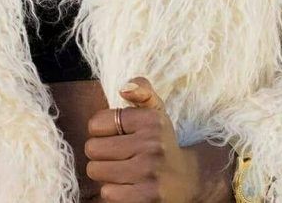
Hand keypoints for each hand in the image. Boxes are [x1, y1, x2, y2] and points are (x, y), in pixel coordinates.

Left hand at [84, 77, 200, 202]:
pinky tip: (129, 186)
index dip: (101, 130)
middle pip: (92, 148)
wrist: (189, 180)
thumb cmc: (161, 142)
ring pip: (96, 172)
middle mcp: (152, 146)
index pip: (97, 123)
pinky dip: (114, 192)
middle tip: (118, 154)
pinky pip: (107, 193)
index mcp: (151, 121)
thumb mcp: (155, 112)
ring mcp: (149, 174)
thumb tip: (124, 88)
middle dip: (101, 152)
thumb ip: (141, 91)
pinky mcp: (146, 199)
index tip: (116, 134)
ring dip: (106, 173)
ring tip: (123, 170)